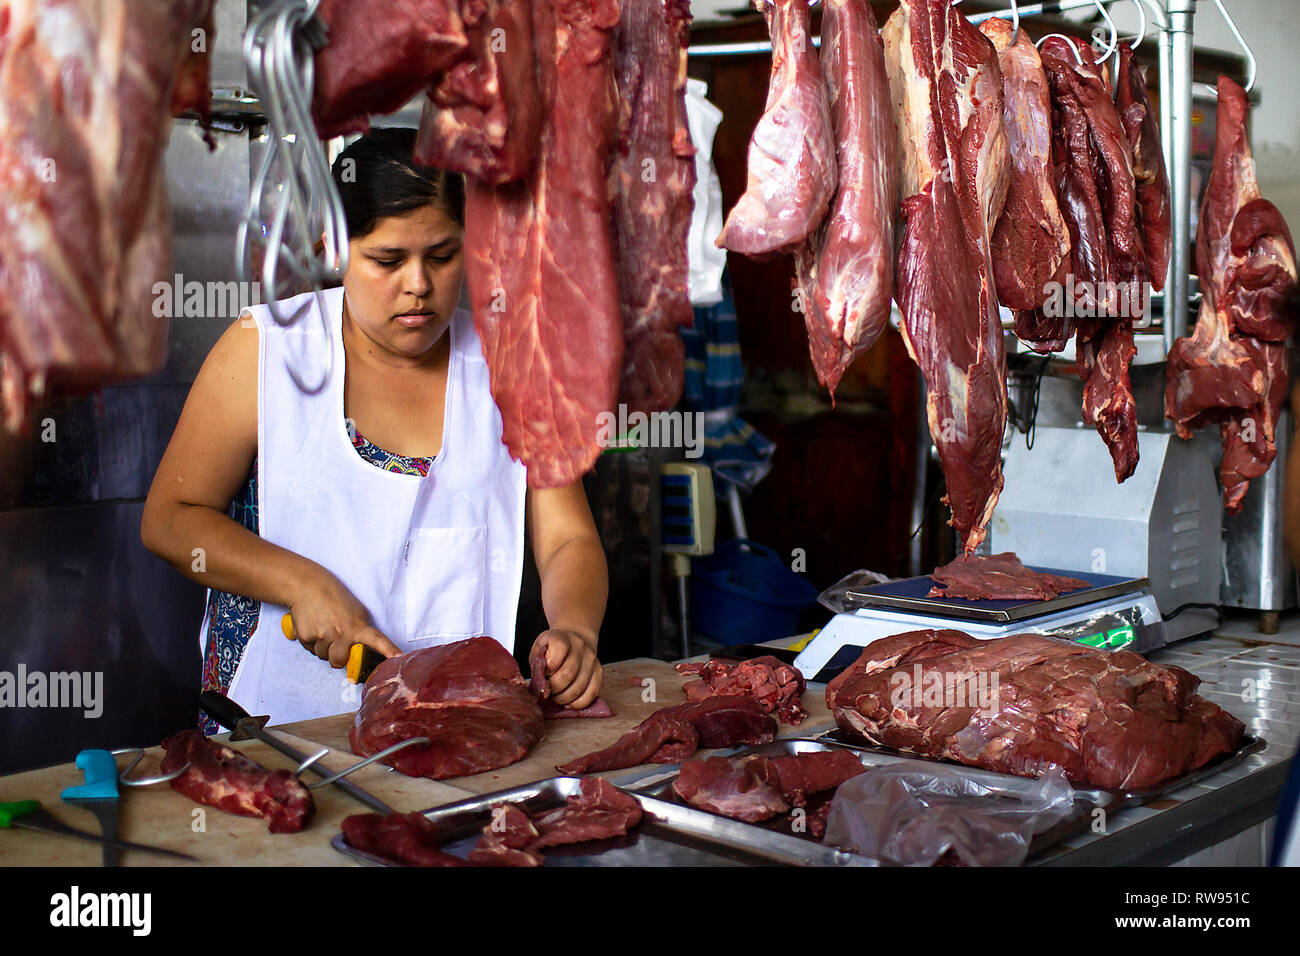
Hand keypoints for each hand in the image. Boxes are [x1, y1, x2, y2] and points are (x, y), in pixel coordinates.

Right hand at [284, 571, 399, 667]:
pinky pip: (310, 649)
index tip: (397, 657)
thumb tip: (363, 650)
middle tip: (335, 642)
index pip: (376, 639)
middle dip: (336, 657)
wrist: (308, 586)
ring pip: (323, 656)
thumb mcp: (356, 611)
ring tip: (323, 627)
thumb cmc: (335, 598)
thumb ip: (361, 631)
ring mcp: (323, 635)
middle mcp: (342, 632)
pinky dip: (311, 642)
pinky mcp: (306, 636)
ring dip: (323, 647)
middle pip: (338, 662)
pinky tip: (313, 626)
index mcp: (358, 625)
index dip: (387, 649)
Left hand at [532, 628, 601, 708]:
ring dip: (564, 698)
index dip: (549, 667)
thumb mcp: (538, 650)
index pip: (559, 650)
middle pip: (568, 674)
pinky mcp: (599, 671)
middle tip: (548, 691)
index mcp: (561, 638)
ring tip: (557, 697)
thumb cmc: (552, 650)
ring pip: (579, 687)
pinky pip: (591, 693)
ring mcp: (591, 659)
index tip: (544, 674)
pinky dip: (578, 703)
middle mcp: (579, 646)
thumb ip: (537, 664)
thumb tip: (540, 686)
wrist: (574, 641)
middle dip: (554, 688)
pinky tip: (569, 702)